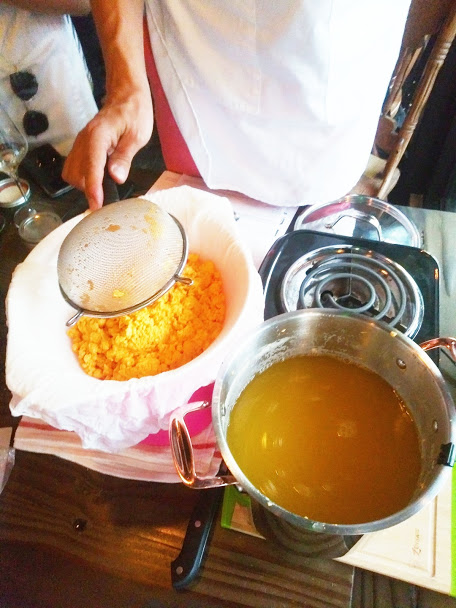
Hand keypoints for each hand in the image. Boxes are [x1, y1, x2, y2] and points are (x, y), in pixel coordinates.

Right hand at [63, 91, 152, 208]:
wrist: (126, 95)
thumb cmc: (135, 112)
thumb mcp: (137, 135)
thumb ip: (125, 156)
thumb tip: (116, 177)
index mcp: (98, 135)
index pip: (91, 166)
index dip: (93, 188)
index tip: (96, 205)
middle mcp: (84, 139)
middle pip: (77, 173)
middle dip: (89, 189)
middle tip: (107, 200)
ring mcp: (81, 143)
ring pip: (72, 172)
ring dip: (84, 185)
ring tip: (103, 192)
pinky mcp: (81, 147)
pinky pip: (74, 167)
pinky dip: (82, 178)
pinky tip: (98, 181)